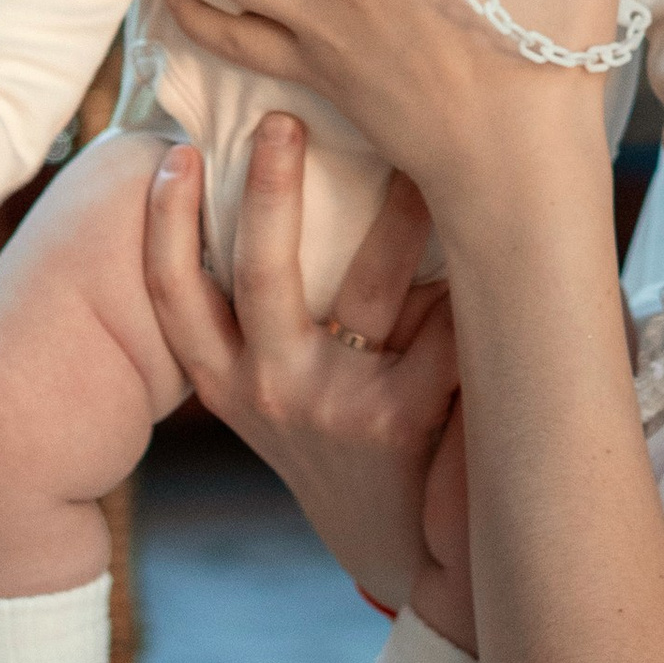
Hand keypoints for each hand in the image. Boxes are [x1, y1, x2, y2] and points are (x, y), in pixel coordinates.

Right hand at [142, 116, 458, 612]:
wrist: (394, 544)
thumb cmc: (332, 437)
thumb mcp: (272, 394)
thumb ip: (262, 319)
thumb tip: (276, 178)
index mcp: (223, 378)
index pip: (173, 294)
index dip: (165, 223)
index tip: (175, 154)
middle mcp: (267, 390)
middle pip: (260, 271)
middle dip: (272, 188)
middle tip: (284, 117)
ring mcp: (331, 405)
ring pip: (371, 285)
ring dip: (402, 213)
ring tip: (429, 154)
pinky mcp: (398, 420)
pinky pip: (441, 328)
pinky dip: (467, 289)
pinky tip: (498, 249)